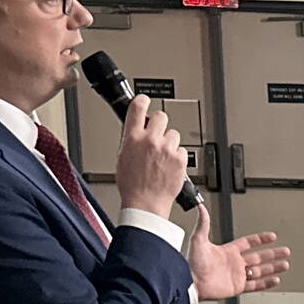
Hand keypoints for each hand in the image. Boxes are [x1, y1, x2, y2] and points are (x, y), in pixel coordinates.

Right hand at [114, 94, 183, 218]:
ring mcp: (167, 149)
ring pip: (173, 134)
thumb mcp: (122, 157)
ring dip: (170, 142)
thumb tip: (136, 132)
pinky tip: (170, 165)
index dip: (142, 100)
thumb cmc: (132, 186)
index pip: (138, 107)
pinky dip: (177, 156)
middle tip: (158, 133)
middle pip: (161, 116)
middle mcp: (151, 140)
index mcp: (132, 138)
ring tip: (163, 157)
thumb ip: (131, 140)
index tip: (144, 100)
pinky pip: (181, 150)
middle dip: (160, 123)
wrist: (146, 203)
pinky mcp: (180, 158)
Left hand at [189, 202, 291, 300]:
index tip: (272, 236)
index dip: (261, 239)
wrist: (190, 282)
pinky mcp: (237, 287)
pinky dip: (266, 283)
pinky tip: (275, 280)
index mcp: (228, 251)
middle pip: (259, 257)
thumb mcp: (198, 240)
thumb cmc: (191, 263)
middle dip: (273, 254)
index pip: (249, 243)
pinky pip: (255, 285)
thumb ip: (203, 224)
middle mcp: (234, 263)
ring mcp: (237, 276)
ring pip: (260, 271)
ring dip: (273, 268)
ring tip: (285, 265)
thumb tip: (201, 208)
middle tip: (285, 251)